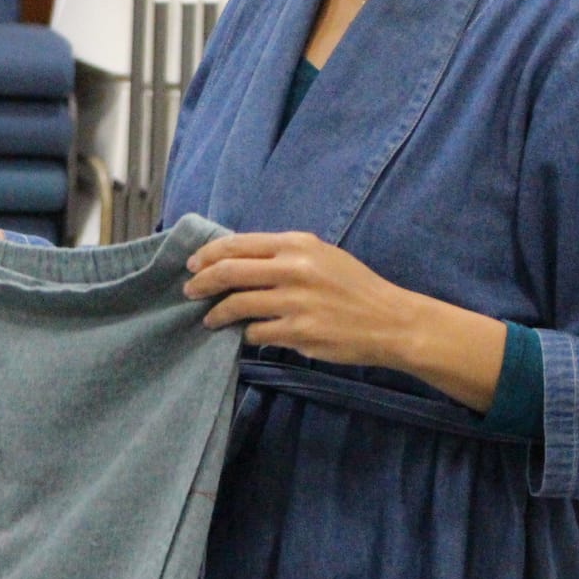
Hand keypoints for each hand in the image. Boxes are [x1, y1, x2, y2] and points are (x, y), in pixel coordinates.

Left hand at [185, 232, 416, 364]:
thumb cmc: (353, 287)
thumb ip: (282, 255)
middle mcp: (294, 268)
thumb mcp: (321, 256)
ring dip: (216, 313)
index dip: (208, 255)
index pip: (238, 244)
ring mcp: (296, 301)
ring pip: (237, 305)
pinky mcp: (299, 332)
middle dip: (201, 282)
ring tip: (209, 319)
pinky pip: (256, 333)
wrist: (389, 320)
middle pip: (229, 272)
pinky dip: (244, 334)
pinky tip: (242, 335)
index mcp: (297, 244)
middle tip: (189, 291)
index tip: (192, 265)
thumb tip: (238, 262)